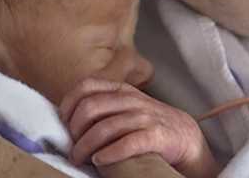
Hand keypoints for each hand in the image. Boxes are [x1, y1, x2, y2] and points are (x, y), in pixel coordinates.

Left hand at [59, 79, 219, 177]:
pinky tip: (100, 161)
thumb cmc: (147, 124)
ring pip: (105, 127)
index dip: (69, 104)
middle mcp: (131, 99)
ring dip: (86, 146)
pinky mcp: (156, 135)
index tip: (63, 124)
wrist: (184, 136)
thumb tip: (66, 119)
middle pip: (90, 107)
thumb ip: (102, 106)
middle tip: (72, 148)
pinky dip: (110, 153)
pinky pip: (128, 143)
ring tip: (81, 159)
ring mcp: (144, 116)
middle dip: (75, 130)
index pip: (86, 86)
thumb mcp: (124, 107)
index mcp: (120, 89)